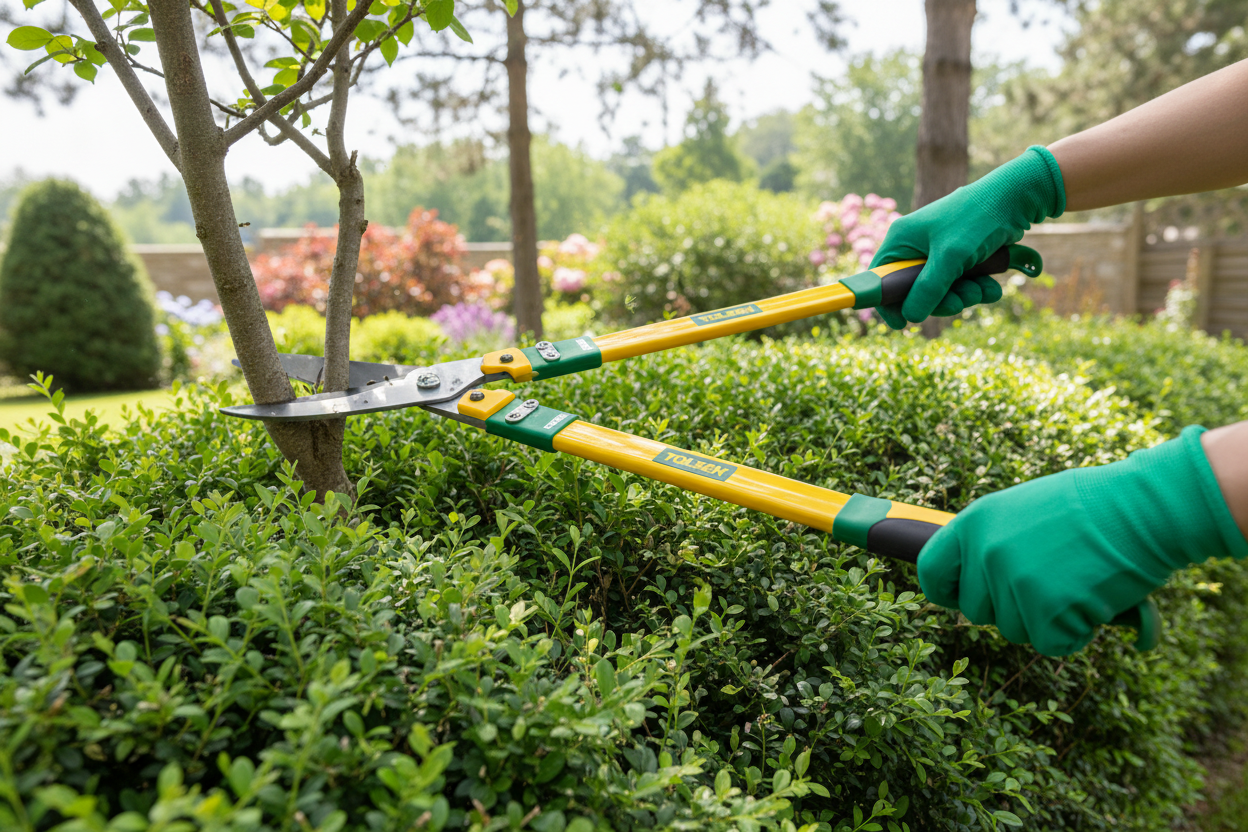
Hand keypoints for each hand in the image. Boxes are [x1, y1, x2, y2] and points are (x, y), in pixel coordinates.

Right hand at [870, 146, 1065, 328]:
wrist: (1017, 196)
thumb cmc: (977, 218)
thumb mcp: (950, 257)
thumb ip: (928, 289)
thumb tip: (910, 316)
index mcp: (902, 240)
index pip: (881, 278)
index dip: (888, 303)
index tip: (903, 323)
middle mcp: (917, 246)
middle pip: (914, 290)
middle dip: (940, 301)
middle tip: (959, 302)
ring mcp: (939, 251)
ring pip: (941, 290)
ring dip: (963, 296)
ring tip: (983, 290)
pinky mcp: (961, 256)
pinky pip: (960, 283)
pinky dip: (976, 288)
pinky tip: (992, 286)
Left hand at [917, 427, 1247, 656]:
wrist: (1142, 508)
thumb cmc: (1092, 506)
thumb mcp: (1025, 509)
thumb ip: (995, 542)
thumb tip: (978, 581)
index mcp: (974, 522)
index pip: (932, 570)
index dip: (946, 592)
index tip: (959, 599)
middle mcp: (986, 553)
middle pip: (977, 611)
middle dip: (1009, 608)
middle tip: (1047, 585)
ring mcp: (1014, 582)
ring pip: (1015, 630)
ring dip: (1046, 619)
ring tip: (1076, 582)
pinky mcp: (1046, 611)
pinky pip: (1051, 644)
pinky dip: (1075, 634)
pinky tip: (1093, 601)